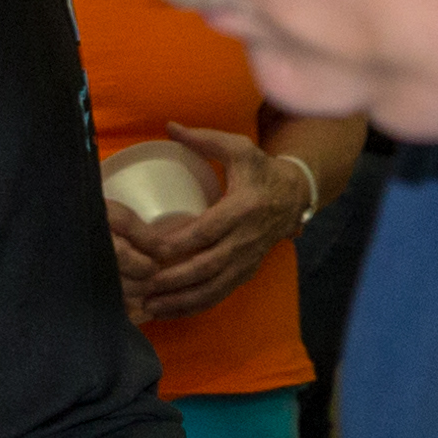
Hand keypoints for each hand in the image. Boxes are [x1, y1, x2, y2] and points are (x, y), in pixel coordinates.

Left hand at [113, 123, 312, 324]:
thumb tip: (170, 127)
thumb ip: (204, 139)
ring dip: (180, 300)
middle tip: (141, 284)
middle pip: (206, 266)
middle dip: (172, 279)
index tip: (149, 248)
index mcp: (242, 208)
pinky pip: (219, 294)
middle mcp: (245, 239)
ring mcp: (247, 260)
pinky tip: (169, 310)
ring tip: (148, 305)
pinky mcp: (245, 273)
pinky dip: (194, 306)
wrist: (296, 195)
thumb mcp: (239, 149)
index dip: (177, 243)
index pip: (206, 231)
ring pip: (212, 288)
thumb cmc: (261, 170)